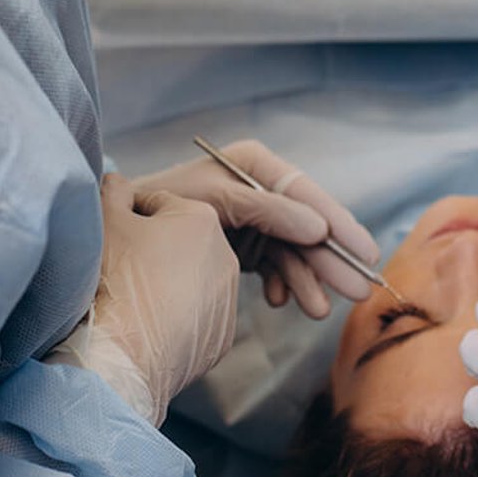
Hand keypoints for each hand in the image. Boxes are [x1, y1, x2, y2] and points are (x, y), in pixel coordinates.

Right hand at [47, 174, 238, 424]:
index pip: (157, 204)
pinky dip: (177, 318)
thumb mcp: (105, 220)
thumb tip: (117, 182)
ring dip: (167, 284)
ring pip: (191, 280)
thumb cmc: (114, 281)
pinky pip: (196, 317)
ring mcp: (228, 300)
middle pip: (180, 242)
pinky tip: (149, 326)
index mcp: (202, 217)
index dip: (128, 219)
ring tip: (135, 301)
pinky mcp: (222, 337)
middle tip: (122, 271)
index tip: (113, 240)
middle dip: (154, 250)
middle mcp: (226, 256)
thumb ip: (113, 190)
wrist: (122, 354)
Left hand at [134, 140, 379, 318]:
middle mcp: (256, 189)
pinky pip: (274, 267)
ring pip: (293, 251)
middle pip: (305, 224)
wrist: (116, 239)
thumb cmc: (157, 207)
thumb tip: (319, 229)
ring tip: (318, 310)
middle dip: (330, 259)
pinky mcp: (242, 246)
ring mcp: (250, 220)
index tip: (360, 251)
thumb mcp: (213, 203)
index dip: (336, 222)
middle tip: (360, 290)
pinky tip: (280, 301)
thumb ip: (266, 211)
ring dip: (308, 280)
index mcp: (251, 165)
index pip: (304, 193)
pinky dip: (281, 284)